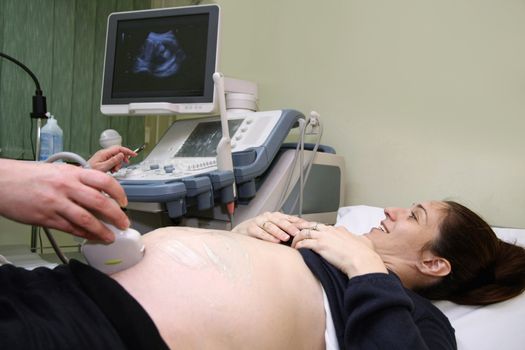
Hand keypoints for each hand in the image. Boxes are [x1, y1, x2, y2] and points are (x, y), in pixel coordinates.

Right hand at [0, 159, 129, 241]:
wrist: (1, 182)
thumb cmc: (28, 176)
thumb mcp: (58, 171)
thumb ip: (78, 181)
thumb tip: (99, 193)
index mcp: (71, 173)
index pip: (104, 180)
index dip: (118, 192)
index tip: (124, 202)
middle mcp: (66, 187)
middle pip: (99, 202)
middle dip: (116, 215)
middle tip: (124, 223)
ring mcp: (56, 203)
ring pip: (86, 219)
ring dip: (102, 231)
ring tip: (111, 236)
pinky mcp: (46, 218)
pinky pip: (70, 229)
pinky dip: (84, 235)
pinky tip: (91, 237)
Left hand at [88, 146, 136, 172]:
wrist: (83, 175)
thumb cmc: (90, 172)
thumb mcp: (103, 167)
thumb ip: (113, 161)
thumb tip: (121, 155)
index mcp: (104, 153)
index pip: (118, 148)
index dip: (127, 151)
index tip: (134, 154)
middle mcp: (103, 153)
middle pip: (118, 152)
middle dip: (122, 159)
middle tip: (124, 164)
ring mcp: (103, 156)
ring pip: (116, 157)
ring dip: (118, 164)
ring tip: (114, 170)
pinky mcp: (102, 160)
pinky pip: (112, 161)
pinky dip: (114, 165)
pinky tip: (111, 170)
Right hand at [232, 212, 309, 242]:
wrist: (240, 233)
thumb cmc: (259, 232)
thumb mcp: (273, 230)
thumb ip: (285, 231)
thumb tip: (302, 235)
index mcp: (275, 216)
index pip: (289, 218)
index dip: (298, 222)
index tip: (306, 227)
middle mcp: (267, 217)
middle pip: (280, 221)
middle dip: (290, 227)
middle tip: (297, 233)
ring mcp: (259, 221)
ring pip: (271, 225)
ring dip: (279, 232)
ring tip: (286, 238)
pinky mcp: (251, 228)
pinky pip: (260, 232)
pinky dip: (268, 236)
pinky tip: (274, 241)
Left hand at [292, 224, 387, 277]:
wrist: (362, 261)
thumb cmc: (365, 254)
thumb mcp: (365, 242)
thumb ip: (359, 239)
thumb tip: (362, 240)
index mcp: (339, 230)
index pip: (323, 226)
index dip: (315, 230)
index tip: (311, 235)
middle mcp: (330, 231)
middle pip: (311, 226)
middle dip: (302, 230)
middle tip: (296, 235)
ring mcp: (324, 237)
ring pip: (304, 233)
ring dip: (297, 238)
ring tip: (294, 244)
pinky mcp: (319, 245)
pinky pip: (304, 243)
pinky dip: (298, 245)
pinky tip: (296, 249)